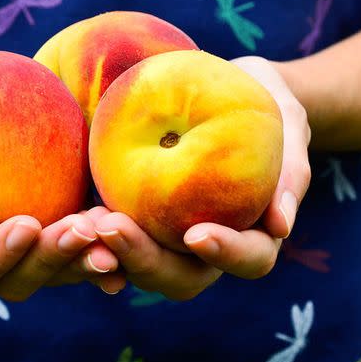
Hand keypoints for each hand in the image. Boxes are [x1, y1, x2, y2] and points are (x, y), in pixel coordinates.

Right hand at [0, 51, 122, 299]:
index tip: (24, 222)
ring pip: (64, 270)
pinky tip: (132, 232)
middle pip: (23, 281)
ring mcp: (37, 247)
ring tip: (112, 231)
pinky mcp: (68, 223)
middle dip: (53, 259)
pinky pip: (93, 244)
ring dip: (89, 256)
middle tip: (81, 227)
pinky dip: (114, 245)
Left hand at [91, 56, 310, 299]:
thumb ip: (290, 167)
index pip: (249, 259)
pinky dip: (91, 237)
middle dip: (146, 260)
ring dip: (110, 253)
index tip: (196, 234)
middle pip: (183, 277)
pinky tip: (70, 218)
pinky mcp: (137, 215)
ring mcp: (169, 234)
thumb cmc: (266, 100)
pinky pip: (112, 238)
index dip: (226, 254)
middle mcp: (209, 244)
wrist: (227, 84)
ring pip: (140, 266)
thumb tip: (281, 226)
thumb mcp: (287, 118)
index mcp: (255, 231)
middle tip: (112, 227)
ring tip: (81, 224)